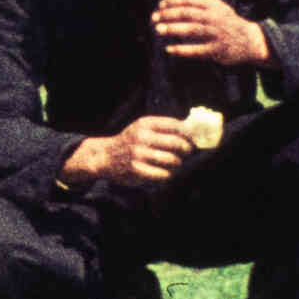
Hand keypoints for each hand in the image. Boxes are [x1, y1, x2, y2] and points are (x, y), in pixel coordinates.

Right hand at [72, 115, 196, 189]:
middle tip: (187, 152)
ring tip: (176, 164)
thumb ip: (162, 128)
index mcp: (145, 123)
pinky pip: (163, 174)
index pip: (176, 125)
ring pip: (172, 160)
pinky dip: (168, 174)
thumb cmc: (130, 141)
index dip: (189, 133)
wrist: (105, 156)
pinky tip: (166, 173)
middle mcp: (142, 137)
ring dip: (178, 163)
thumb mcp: (141, 128)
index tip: (194, 138)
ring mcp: (138, 153)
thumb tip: (192, 132)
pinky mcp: (136, 169)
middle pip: (176, 143)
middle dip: (186, 149)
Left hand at [153, 0, 268, 67]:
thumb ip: (196, 2)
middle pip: (187, 13)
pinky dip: (181, 50)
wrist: (250, 40)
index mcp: (214, 5)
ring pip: (191, 30)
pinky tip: (169, 49)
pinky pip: (196, 50)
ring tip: (158, 30)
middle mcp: (215, 18)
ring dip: (172, 29)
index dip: (173, 0)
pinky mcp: (216, 51)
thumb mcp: (216, 7)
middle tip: (154, 18)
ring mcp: (216, 34)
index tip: (161, 5)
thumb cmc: (226, 22)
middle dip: (168, 14)